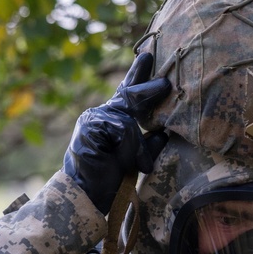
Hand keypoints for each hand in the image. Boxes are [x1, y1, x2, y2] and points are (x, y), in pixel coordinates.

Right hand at [62, 51, 170, 213]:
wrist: (87, 196)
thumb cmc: (110, 179)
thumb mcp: (136, 159)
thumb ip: (148, 145)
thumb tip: (165, 133)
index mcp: (110, 120)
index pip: (126, 94)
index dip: (137, 75)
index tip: (148, 57)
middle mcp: (100, 115)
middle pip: (128, 95)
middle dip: (147, 87)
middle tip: (163, 79)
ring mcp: (92, 120)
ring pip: (127, 120)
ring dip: (137, 146)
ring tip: (141, 166)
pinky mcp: (89, 128)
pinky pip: (122, 129)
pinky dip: (131, 148)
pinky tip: (131, 163)